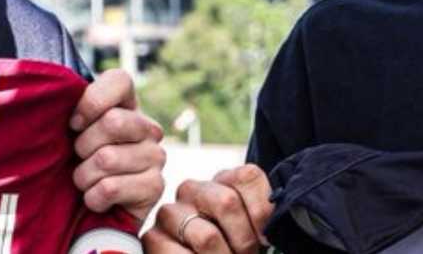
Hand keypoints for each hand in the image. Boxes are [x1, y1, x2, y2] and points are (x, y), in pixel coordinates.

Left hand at [70, 69, 165, 220]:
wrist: (86, 217)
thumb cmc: (73, 165)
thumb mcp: (68, 132)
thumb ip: (66, 106)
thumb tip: (51, 84)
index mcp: (127, 105)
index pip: (120, 80)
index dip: (92, 101)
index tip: (74, 123)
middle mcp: (147, 128)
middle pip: (113, 121)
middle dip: (83, 146)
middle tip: (80, 158)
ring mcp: (155, 156)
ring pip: (107, 158)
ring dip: (83, 176)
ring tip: (86, 181)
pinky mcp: (155, 186)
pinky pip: (111, 187)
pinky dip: (92, 197)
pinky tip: (96, 199)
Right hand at [144, 164, 272, 252]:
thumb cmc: (236, 252)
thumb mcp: (257, 232)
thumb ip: (266, 219)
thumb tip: (270, 229)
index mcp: (223, 181)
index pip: (247, 176)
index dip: (263, 213)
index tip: (267, 238)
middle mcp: (193, 189)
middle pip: (226, 202)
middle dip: (244, 241)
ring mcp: (170, 213)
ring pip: (207, 236)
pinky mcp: (152, 238)